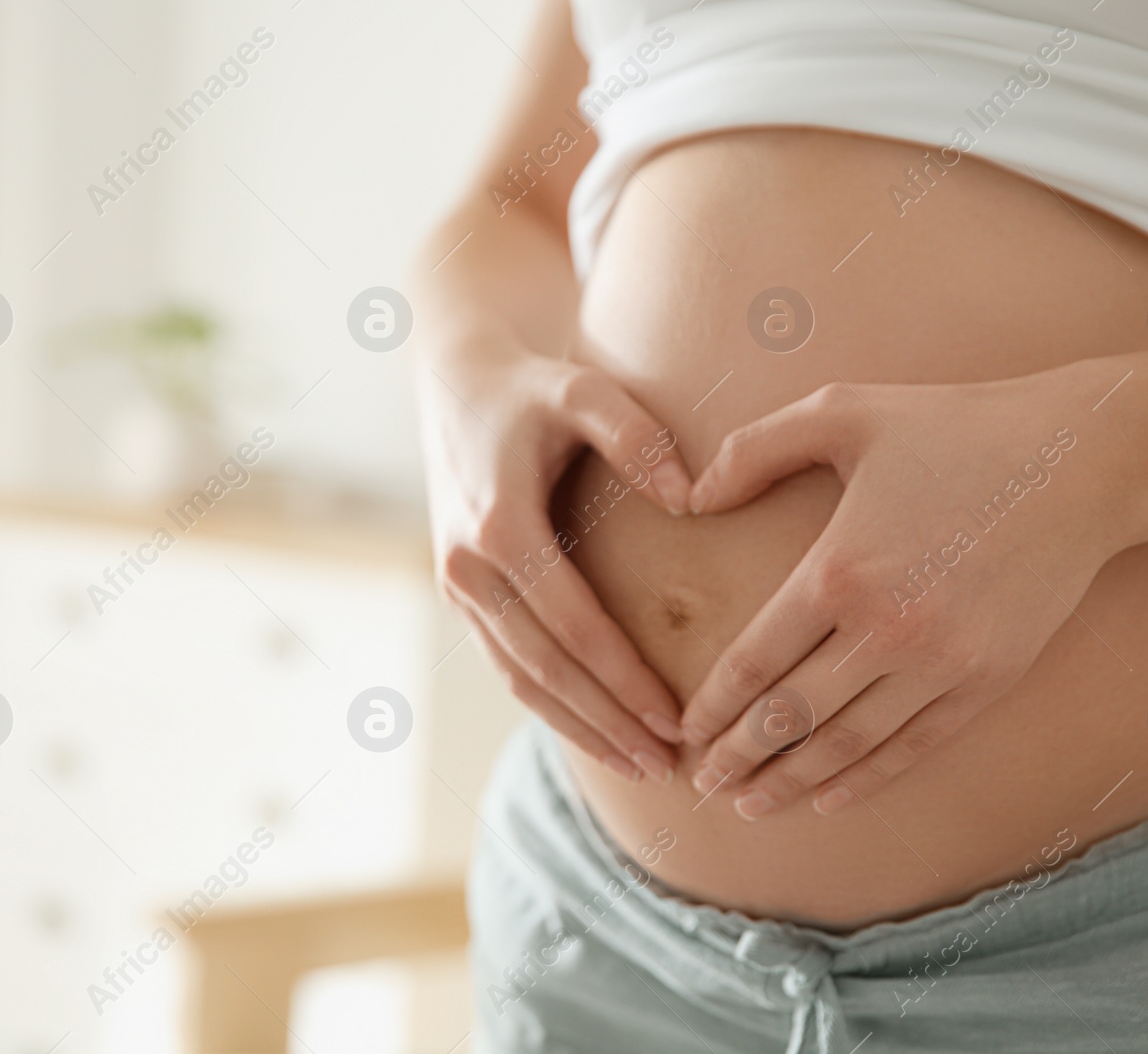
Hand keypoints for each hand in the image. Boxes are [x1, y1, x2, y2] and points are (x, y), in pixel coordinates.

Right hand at [419, 331, 691, 783]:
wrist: (457, 382)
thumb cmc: (534, 387)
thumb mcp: (584, 388)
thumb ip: (638, 436)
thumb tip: (689, 501)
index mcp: (498, 527)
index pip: (574, 626)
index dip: (625, 680)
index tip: (677, 719)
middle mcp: (468, 568)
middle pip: (546, 669)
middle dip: (608, 723)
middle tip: (668, 764)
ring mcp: (458, 587)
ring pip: (521, 679)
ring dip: (579, 727)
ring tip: (640, 764)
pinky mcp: (462, 595)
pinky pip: (508, 664)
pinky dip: (551, 704)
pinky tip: (596, 729)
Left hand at [679, 376, 1126, 816]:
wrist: (1084, 460)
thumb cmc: (953, 426)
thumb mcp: (840, 411)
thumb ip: (753, 450)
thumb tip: (690, 499)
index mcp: (838, 571)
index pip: (754, 663)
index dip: (712, 707)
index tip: (685, 731)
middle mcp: (886, 630)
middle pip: (790, 717)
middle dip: (738, 757)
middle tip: (702, 783)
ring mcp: (942, 663)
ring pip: (847, 745)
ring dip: (791, 781)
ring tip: (750, 805)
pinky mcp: (989, 680)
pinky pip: (914, 747)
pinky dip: (866, 780)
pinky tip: (828, 798)